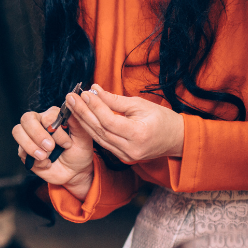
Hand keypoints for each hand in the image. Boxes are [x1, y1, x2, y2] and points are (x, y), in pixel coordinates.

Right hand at [12, 107, 95, 197]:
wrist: (73, 172)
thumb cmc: (79, 152)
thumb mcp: (83, 139)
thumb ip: (77, 123)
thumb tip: (71, 105)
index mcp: (53, 116)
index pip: (47, 116)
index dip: (56, 131)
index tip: (67, 143)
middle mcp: (39, 123)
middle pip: (27, 118)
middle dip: (37, 134)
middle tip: (50, 147)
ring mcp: (29, 136)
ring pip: (18, 131)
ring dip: (30, 145)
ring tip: (44, 157)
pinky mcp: (24, 151)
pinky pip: (20, 151)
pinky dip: (34, 160)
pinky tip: (46, 163)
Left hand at [65, 84, 183, 163]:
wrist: (176, 139)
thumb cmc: (162, 118)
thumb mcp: (141, 104)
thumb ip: (116, 100)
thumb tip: (95, 90)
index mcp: (138, 135)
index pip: (109, 120)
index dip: (95, 106)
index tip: (84, 93)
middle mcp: (130, 149)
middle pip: (100, 130)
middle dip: (83, 113)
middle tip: (71, 98)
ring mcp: (126, 156)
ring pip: (99, 138)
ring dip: (84, 121)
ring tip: (72, 106)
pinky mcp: (123, 157)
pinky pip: (103, 142)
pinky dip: (92, 130)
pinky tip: (82, 118)